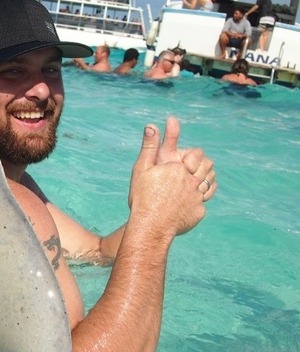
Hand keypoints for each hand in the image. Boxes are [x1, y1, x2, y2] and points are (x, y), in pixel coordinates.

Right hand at [128, 120, 212, 236]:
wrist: (150, 226)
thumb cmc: (143, 197)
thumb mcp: (142, 169)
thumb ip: (149, 146)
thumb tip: (151, 125)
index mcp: (180, 168)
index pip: (198, 154)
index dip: (193, 155)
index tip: (186, 159)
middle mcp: (192, 181)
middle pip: (207, 167)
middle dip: (202, 165)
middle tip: (192, 168)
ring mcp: (197, 198)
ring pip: (210, 183)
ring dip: (205, 180)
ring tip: (194, 181)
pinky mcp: (198, 213)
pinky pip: (204, 202)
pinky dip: (199, 199)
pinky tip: (190, 201)